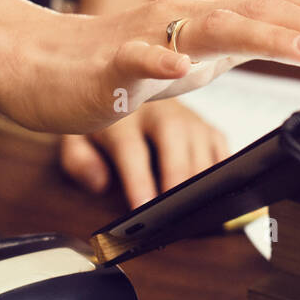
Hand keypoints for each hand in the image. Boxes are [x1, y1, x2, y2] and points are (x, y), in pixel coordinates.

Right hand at [0, 0, 299, 134]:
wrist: (43, 64)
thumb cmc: (123, 61)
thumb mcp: (201, 50)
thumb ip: (246, 40)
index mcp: (213, 14)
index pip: (283, 3)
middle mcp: (189, 14)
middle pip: (264, 11)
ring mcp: (152, 35)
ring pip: (215, 29)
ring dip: (270, 37)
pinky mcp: (112, 63)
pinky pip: (137, 60)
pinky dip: (161, 62)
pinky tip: (181, 70)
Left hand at [59, 98, 228, 207]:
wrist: (121, 87)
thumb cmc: (102, 125)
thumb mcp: (77, 139)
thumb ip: (79, 161)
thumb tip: (100, 183)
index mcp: (123, 114)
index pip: (131, 148)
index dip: (138, 180)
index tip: (142, 208)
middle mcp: (159, 111)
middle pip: (174, 140)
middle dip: (177, 177)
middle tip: (176, 212)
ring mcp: (187, 117)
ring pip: (201, 144)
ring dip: (202, 179)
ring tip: (197, 212)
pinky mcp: (206, 126)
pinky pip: (221, 148)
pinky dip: (223, 171)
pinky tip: (219, 195)